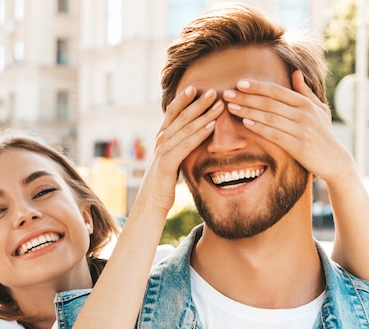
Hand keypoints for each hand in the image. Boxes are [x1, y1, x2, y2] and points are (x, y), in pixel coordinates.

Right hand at [139, 86, 223, 213]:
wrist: (151, 201)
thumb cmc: (164, 181)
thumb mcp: (172, 159)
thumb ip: (178, 146)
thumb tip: (191, 137)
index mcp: (162, 137)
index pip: (173, 112)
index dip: (184, 99)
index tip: (197, 87)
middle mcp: (161, 140)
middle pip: (181, 116)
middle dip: (198, 102)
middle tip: (213, 90)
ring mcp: (163, 150)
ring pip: (186, 128)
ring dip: (203, 115)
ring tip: (218, 104)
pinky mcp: (168, 162)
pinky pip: (186, 145)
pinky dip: (199, 134)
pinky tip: (211, 127)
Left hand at [222, 70, 356, 185]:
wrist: (336, 161)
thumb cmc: (324, 134)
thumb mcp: (319, 110)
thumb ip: (305, 92)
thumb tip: (296, 73)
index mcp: (306, 103)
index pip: (277, 91)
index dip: (257, 86)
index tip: (240, 83)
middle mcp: (304, 114)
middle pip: (269, 103)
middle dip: (246, 98)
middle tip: (227, 94)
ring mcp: (302, 130)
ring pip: (270, 117)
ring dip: (248, 111)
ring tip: (231, 107)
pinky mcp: (299, 146)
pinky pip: (275, 134)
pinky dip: (260, 128)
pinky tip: (246, 123)